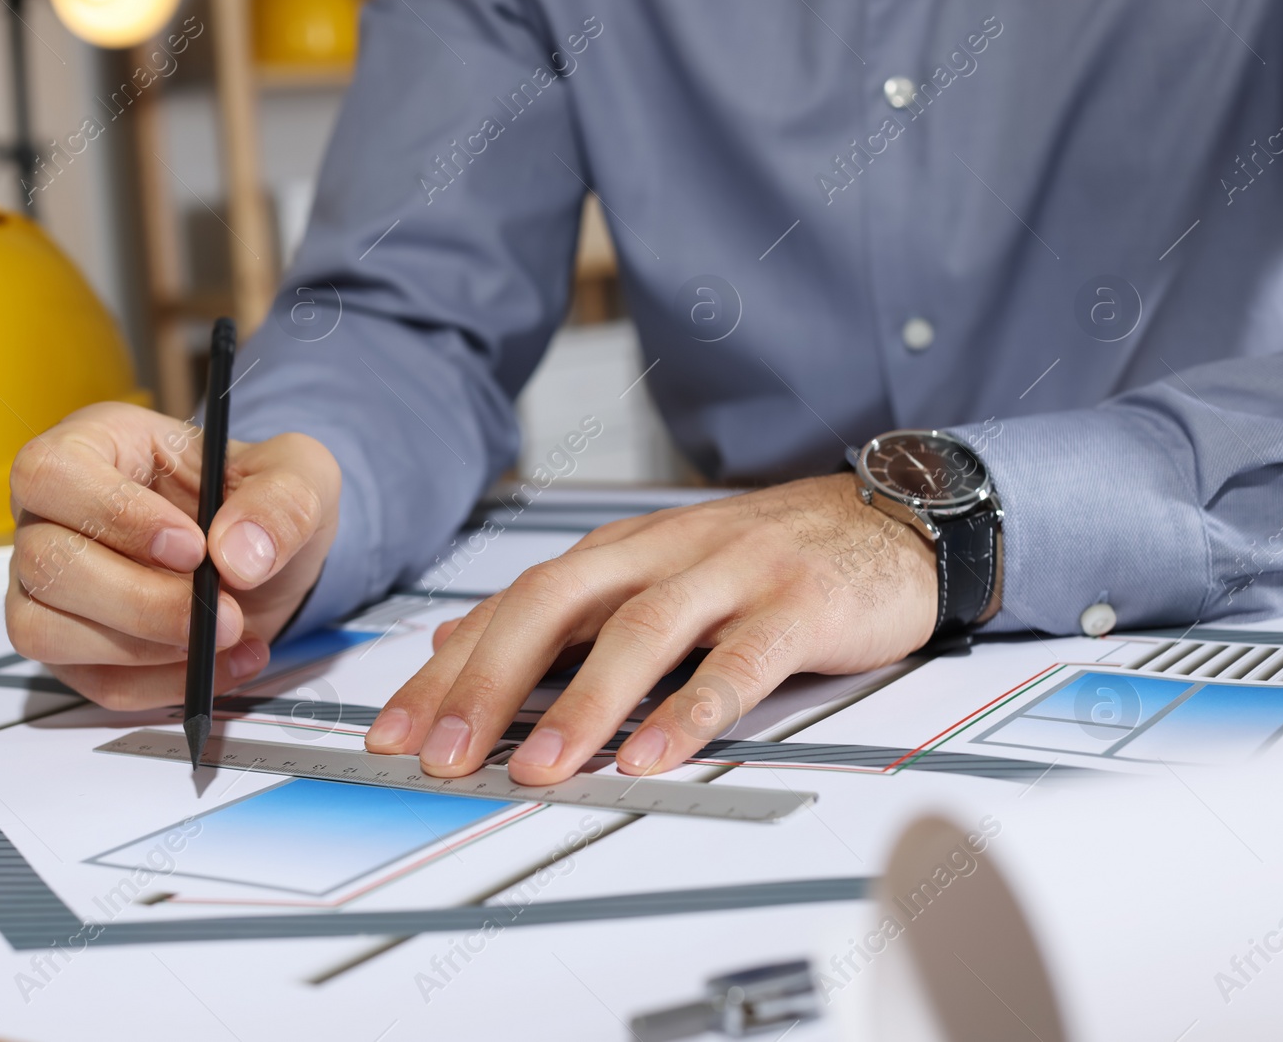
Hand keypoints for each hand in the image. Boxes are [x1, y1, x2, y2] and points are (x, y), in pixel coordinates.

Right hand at [4, 402, 339, 708]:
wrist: (270, 560)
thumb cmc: (261, 500)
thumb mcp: (300, 476)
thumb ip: (281, 501)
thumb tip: (236, 555)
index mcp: (95, 445)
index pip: (53, 473)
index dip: (114, 516)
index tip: (193, 548)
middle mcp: (53, 513)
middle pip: (47, 562)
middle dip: (143, 600)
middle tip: (226, 610)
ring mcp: (51, 586)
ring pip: (47, 631)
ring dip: (145, 651)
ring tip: (229, 633)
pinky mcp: (73, 647)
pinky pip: (94, 683)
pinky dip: (165, 686)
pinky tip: (227, 661)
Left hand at [363, 474, 938, 782]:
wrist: (887, 516)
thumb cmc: (762, 557)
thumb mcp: (650, 572)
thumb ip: (560, 613)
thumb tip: (455, 644)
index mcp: (618, 554)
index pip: (512, 607)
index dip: (448, 670)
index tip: (395, 731)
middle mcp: (660, 555)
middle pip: (553, 606)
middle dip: (489, 682)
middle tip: (442, 753)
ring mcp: (728, 575)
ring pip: (638, 632)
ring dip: (581, 703)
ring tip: (538, 767)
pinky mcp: (795, 605)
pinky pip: (736, 663)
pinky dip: (691, 710)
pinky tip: (654, 755)